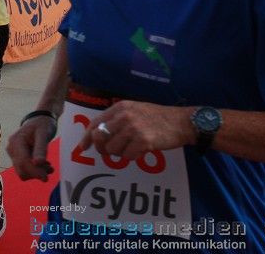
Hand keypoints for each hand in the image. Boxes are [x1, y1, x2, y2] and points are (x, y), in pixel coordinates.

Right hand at [7, 117, 56, 181]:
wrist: (40, 120)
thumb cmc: (42, 124)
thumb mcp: (43, 133)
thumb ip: (41, 148)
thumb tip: (38, 163)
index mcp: (16, 140)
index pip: (23, 161)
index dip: (34, 172)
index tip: (46, 178)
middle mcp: (12, 148)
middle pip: (21, 169)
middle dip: (37, 172)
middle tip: (51, 168)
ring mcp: (14, 154)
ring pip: (23, 172)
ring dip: (37, 172)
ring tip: (49, 166)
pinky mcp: (18, 158)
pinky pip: (25, 170)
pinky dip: (35, 171)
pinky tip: (45, 165)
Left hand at [77, 101, 192, 160]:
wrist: (181, 122)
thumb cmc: (158, 118)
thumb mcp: (135, 110)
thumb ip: (118, 119)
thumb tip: (98, 134)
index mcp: (121, 107)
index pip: (96, 123)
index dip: (87, 137)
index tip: (83, 147)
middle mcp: (124, 116)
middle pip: (100, 138)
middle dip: (102, 149)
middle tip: (110, 153)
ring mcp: (133, 128)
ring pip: (112, 149)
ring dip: (120, 154)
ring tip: (132, 148)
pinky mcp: (143, 140)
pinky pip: (127, 157)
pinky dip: (132, 157)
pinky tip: (141, 151)